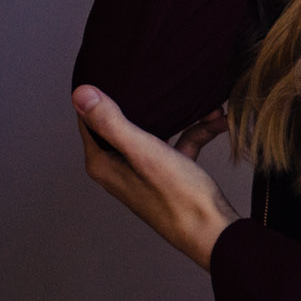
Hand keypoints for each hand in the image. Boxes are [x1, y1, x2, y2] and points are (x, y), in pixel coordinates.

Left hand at [74, 86, 241, 271]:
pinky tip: (220, 122)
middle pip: (124, 122)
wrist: (212, 231)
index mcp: (104, 162)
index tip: (116, 69)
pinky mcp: (170, 174)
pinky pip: (180, 143)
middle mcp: (119, 167)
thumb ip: (112, 122)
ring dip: (182, 115)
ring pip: (157, 130)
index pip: (89, 119)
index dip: (99, 94)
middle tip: (158, 75)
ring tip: (206, 103)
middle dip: (146, 99)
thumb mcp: (144, 151)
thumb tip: (79, 92)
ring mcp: (145, 171)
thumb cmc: (177, 196)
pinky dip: (198, 131)